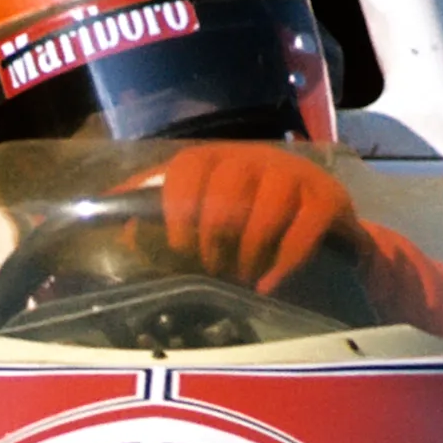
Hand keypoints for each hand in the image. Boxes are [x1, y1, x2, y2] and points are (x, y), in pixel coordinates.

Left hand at [146, 143, 354, 292]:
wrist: (324, 233)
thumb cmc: (247, 224)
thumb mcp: (201, 212)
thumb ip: (154, 211)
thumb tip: (114, 224)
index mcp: (217, 158)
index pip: (190, 166)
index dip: (179, 206)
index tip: (180, 247)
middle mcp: (255, 158)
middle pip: (227, 190)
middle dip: (215, 239)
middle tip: (213, 270)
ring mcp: (294, 175)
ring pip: (265, 211)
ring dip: (248, 254)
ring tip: (241, 278)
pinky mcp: (329, 198)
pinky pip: (304, 229)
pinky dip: (283, 263)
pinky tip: (268, 285)